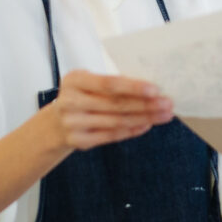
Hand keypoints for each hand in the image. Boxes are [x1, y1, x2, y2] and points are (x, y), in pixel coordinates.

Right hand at [45, 71, 171, 152]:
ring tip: (163, 115)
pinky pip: (111, 136)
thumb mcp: (86, 83)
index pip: (108, 84)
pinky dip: (132, 130)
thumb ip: (109, 84)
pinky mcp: (80, 141)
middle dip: (146, 104)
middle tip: (167, 103)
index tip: (155, 89)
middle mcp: (71, 101)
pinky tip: (147, 124)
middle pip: (116, 104)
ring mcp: (74, 123)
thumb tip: (148, 88)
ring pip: (117, 121)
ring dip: (144, 118)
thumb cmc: (79, 97)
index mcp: (74, 80)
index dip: (133, 87)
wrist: (54, 125)